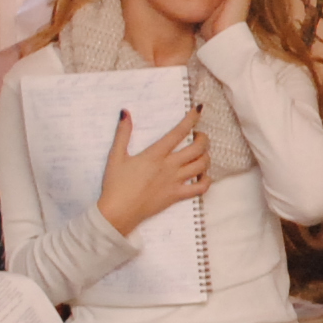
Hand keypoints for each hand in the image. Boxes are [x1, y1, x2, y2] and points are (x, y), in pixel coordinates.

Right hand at [95, 106, 212, 234]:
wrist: (117, 212)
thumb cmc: (115, 185)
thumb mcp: (116, 156)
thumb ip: (122, 134)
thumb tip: (125, 113)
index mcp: (155, 155)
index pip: (178, 132)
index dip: (191, 119)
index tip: (198, 109)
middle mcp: (169, 167)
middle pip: (197, 148)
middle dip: (203, 138)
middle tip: (199, 135)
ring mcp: (175, 182)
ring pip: (202, 166)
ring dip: (206, 156)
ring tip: (201, 153)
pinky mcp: (177, 196)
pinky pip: (200, 188)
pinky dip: (206, 180)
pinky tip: (203, 175)